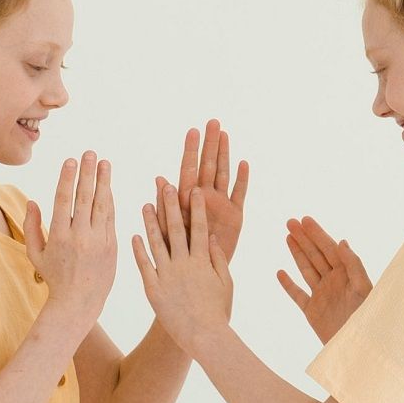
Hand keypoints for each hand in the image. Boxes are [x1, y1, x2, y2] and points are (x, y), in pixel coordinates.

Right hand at [25, 152, 116, 326]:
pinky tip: (108, 187)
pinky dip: (110, 201)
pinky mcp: (112, 247)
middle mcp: (80, 237)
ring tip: (105, 163)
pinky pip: (111, 219)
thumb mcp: (35, 254)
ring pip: (102, 205)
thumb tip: (32, 201)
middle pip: (85, 198)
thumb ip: (32, 226)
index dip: (68, 178)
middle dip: (88, 173)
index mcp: (59, 237)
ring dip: (104, 182)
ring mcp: (99, 242)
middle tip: (91, 153)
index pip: (64, 200)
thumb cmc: (54, 277)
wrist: (78, 302)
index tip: (71, 160)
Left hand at [133, 175, 233, 354]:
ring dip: (150, 222)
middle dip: (170, 205)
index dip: (195, 208)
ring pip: (156, 243)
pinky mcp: (153, 289)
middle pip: (175, 229)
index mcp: (203, 261)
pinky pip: (144, 266)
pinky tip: (133, 235)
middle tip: (165, 185)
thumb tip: (212, 237)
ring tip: (145, 204)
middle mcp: (183, 264)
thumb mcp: (225, 283)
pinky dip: (138, 250)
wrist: (204, 336)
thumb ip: (217, 259)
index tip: (192, 189)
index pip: (198, 228)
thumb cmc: (218, 312)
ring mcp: (167, 276)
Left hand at [167, 118, 249, 262]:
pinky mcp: (235, 217)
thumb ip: (167, 205)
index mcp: (186, 201)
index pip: (188, 170)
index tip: (192, 130)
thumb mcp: (172, 231)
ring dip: (224, 155)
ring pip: (223, 175)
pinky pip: (239, 194)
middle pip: (207, 167)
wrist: (201, 280)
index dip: (191, 150)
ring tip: (225, 134)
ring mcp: (220, 206)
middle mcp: (204, 200)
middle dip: (210, 144)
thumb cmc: (181, 255)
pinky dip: (242, 180)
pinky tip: (244, 163)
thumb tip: (159, 179)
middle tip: (213, 122)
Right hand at [276, 216, 370, 343]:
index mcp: (347, 275)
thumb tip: (343, 242)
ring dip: (297, 253)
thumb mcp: (363, 289)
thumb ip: (354, 265)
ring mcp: (322, 297)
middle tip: (290, 221)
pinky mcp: (312, 313)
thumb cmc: (367, 319)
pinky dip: (288, 285)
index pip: (330, 249)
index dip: (318, 234)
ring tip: (287, 236)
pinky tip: (280, 273)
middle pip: (316, 255)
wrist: (358, 349)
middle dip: (304, 238)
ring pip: (306, 270)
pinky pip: (298, 295)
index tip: (305, 220)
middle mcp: (334, 283)